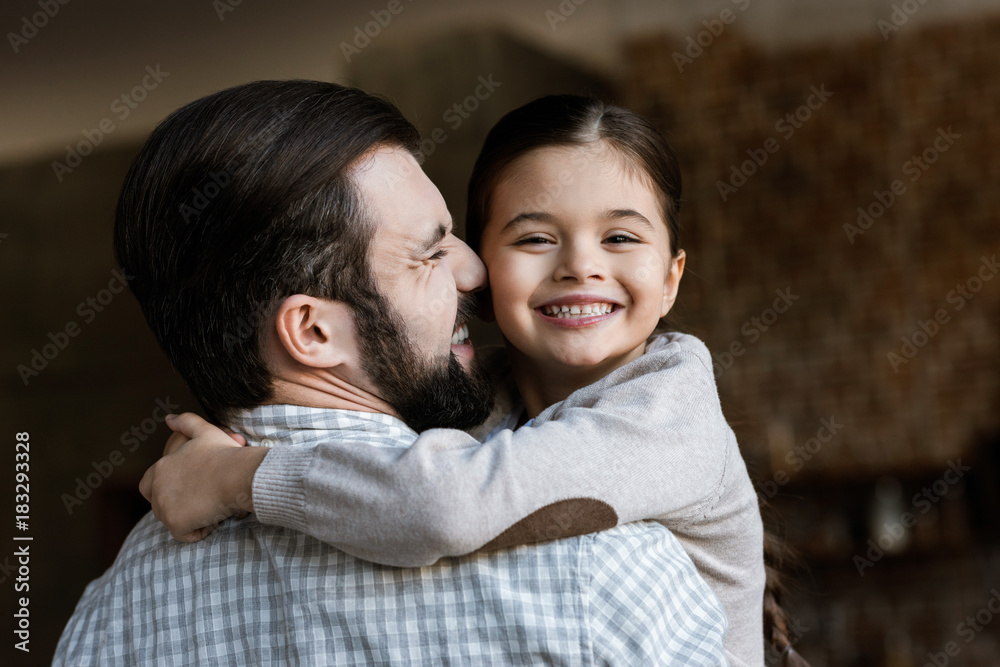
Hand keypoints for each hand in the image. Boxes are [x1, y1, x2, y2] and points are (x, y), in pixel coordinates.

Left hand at [140, 413, 265, 541]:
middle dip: (180, 506)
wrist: (237, 474)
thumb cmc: (225, 453)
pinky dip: (200, 530)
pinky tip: (215, 516)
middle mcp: (156, 487)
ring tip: (213, 504)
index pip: (149, 486)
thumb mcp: (205, 431)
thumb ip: (185, 422)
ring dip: (192, 517)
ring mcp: (163, 507)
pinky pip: (186, 535)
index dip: (170, 490)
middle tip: (205, 498)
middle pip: (162, 506)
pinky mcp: (175, 523)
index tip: (194, 487)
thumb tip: (168, 418)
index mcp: (159, 468)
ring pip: (174, 521)